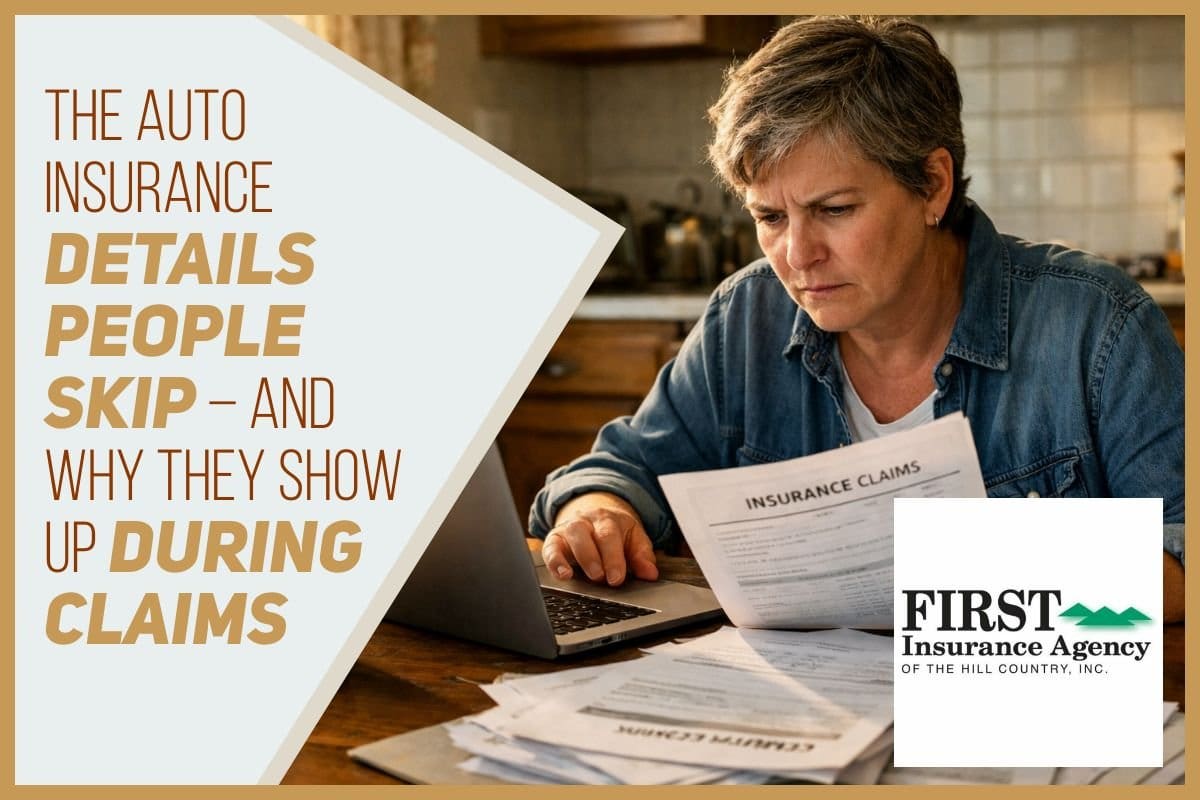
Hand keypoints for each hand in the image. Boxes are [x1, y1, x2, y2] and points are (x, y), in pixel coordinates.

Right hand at [543, 492, 657, 585]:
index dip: (613, 558)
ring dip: (577, 558)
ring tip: (583, 577)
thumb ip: (642, 556)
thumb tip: (650, 574)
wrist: (594, 513)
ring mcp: (569, 528)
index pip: (610, 536)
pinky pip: (550, 548)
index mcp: (608, 519)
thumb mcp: (633, 538)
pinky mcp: (554, 539)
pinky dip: (554, 562)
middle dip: (594, 558)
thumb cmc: (616, 531)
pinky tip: (562, 575)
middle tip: (601, 579)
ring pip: (570, 536)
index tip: (616, 578)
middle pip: (588, 534)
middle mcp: (587, 521)